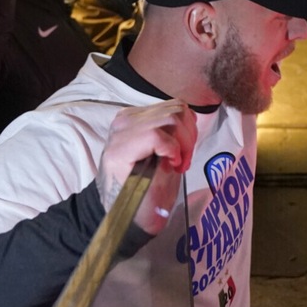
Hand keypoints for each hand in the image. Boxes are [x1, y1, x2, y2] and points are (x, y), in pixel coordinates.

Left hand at [98, 100, 197, 234]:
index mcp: (119, 151)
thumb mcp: (152, 193)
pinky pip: (172, 106)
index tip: (177, 166)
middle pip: (171, 118)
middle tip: (184, 163)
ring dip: (188, 133)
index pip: (155, 135)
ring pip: (176, 108)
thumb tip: (176, 153)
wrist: (121, 192)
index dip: (174, 149)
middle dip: (186, 141)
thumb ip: (163, 169)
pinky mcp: (139, 112)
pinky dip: (184, 124)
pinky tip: (179, 141)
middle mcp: (121, 129)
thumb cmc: (137, 199)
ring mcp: (130, 117)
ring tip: (183, 153)